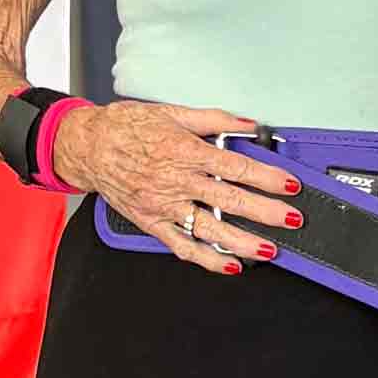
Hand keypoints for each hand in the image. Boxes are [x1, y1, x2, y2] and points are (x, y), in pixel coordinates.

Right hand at [54, 100, 303, 274]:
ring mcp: (163, 206)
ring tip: (268, 250)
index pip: (236, 167)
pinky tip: (229, 265)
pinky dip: (207, 258)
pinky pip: (181, 246)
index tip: (290, 184)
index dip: (267, 177)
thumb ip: (215, 120)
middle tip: (291, 218)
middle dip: (265, 211)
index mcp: (186, 151)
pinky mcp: (151, 222)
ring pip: (208, 229)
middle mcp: (176, 181)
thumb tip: (250, 124)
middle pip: (229, 200)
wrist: (86, 145)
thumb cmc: (126, 127)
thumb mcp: (173, 112)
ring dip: (241, 242)